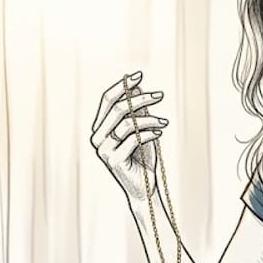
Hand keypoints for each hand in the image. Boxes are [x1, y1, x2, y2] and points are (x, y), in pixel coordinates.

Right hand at [89, 71, 168, 202]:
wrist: (144, 187)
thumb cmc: (142, 158)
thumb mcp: (141, 130)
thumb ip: (137, 112)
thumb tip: (138, 87)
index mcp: (100, 128)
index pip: (107, 101)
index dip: (122, 86)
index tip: (139, 75)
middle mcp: (97, 138)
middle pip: (117, 109)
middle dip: (140, 98)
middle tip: (160, 95)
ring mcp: (103, 150)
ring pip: (128, 123)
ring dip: (150, 119)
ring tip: (164, 121)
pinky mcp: (113, 160)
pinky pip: (134, 139)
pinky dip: (150, 133)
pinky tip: (160, 134)